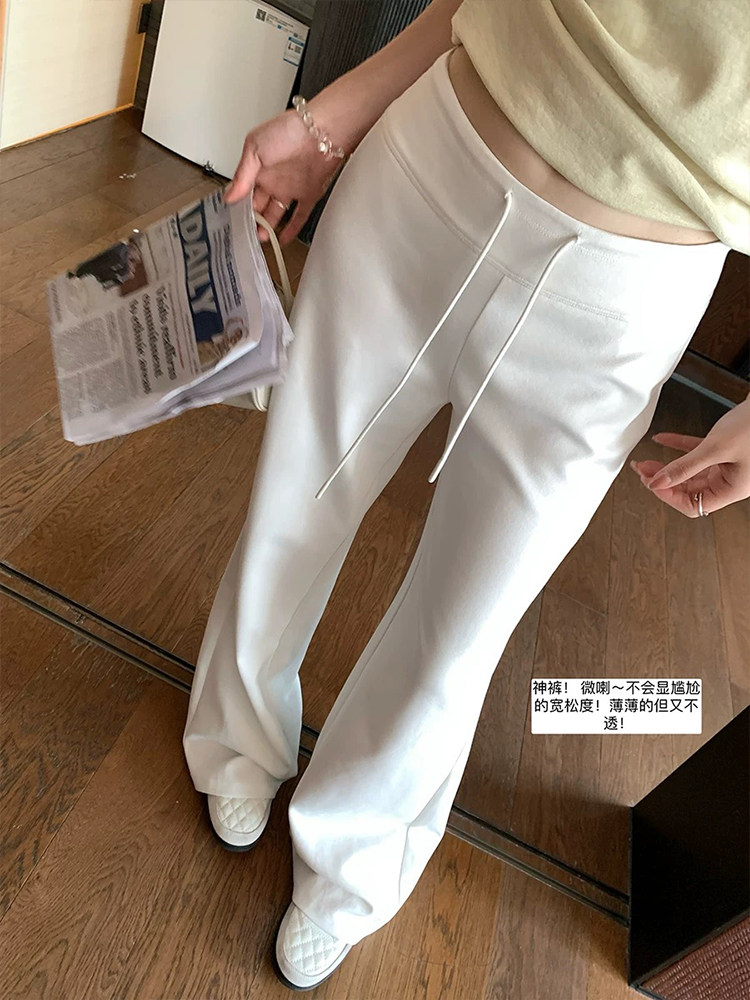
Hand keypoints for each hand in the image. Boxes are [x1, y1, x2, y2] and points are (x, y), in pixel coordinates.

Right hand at [224, 107, 345, 246]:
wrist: (321, 132)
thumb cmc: (288, 130)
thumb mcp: (255, 149)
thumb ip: (242, 175)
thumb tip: (229, 196)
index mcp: (258, 167)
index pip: (244, 192)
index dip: (238, 206)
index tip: (232, 220)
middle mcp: (274, 179)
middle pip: (259, 205)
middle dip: (251, 220)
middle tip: (245, 233)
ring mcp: (291, 188)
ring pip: (276, 214)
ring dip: (267, 227)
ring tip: (259, 238)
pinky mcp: (309, 195)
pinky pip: (299, 216)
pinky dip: (291, 229)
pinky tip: (282, 239)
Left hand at [630, 395, 749, 516]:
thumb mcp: (716, 448)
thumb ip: (685, 466)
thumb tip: (659, 482)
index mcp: (732, 489)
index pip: (693, 505)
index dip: (669, 496)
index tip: (652, 483)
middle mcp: (730, 480)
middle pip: (688, 489)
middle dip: (663, 480)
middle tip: (643, 472)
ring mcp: (728, 465)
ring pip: (690, 472)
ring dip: (668, 466)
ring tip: (647, 461)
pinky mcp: (726, 449)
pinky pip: (696, 452)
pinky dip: (678, 446)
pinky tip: (662, 439)